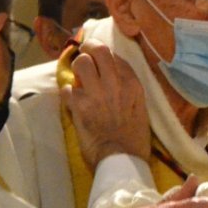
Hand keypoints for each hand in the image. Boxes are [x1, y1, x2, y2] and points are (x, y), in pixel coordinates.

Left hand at [60, 40, 150, 165]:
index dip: (104, 54)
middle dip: (88, 48)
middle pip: (99, 50)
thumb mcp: (140, 109)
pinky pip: (67, 88)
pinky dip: (67, 93)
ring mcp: (96, 93)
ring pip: (80, 63)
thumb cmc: (134, 139)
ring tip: (77, 78)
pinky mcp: (80, 106)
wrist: (122, 159)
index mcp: (132, 85)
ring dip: (76, 68)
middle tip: (84, 52)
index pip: (116, 57)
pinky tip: (72, 100)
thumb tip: (114, 79)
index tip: (98, 56)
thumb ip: (128, 91)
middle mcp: (115, 84)